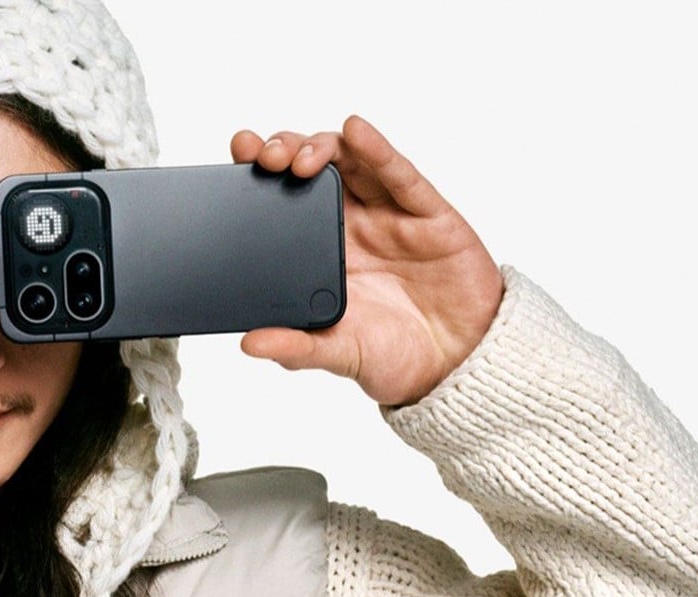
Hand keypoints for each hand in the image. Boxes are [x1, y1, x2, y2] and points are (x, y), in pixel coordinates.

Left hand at [230, 115, 503, 406]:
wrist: (459, 365)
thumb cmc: (398, 356)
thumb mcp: (339, 354)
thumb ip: (297, 348)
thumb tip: (248, 344)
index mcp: (322, 251)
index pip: (283, 198)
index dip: (260, 172)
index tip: (239, 154)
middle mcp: (352, 224)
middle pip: (313, 168)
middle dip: (285, 150)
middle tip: (265, 158)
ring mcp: (389, 214)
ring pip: (352, 161)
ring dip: (322, 146)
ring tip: (301, 156)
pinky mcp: (428, 214)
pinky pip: (400, 175)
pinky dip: (378, 150)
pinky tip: (357, 132)